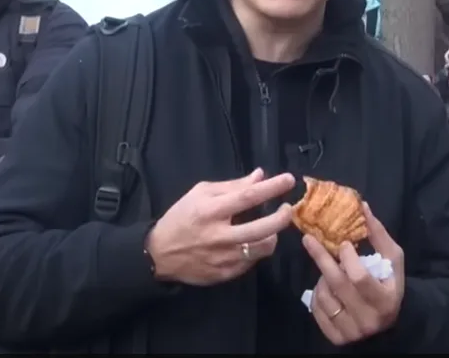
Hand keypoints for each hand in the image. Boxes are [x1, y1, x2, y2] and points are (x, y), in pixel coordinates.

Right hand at [146, 168, 294, 285]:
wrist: (159, 254)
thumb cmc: (181, 217)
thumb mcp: (200, 194)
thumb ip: (232, 186)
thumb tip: (260, 176)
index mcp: (210, 211)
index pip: (247, 197)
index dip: (272, 188)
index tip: (289, 180)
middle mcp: (218, 235)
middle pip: (262, 228)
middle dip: (281, 217)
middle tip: (287, 209)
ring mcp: (223, 257)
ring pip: (262, 248)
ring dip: (273, 236)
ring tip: (271, 228)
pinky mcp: (225, 273)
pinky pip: (251, 262)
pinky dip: (256, 250)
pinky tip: (252, 243)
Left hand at [303, 202, 404, 345]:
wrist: (388, 322)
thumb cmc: (389, 283)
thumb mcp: (393, 259)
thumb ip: (378, 235)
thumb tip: (362, 206)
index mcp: (385, 300)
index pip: (359, 277)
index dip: (348, 258)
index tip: (342, 243)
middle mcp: (368, 319)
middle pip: (337, 285)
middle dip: (322, 259)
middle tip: (309, 239)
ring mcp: (351, 332)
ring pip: (324, 296)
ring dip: (321, 277)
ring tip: (328, 270)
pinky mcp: (336, 337)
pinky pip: (316, 311)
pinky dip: (316, 295)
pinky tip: (325, 288)